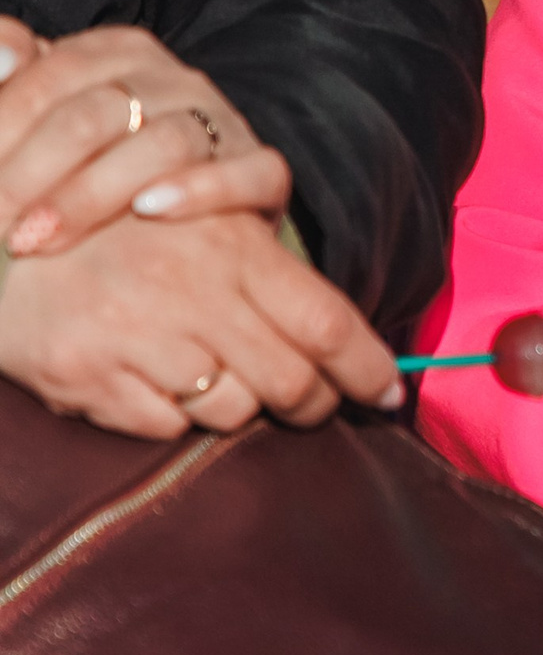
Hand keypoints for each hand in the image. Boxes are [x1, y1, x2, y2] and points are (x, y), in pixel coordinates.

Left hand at [0, 21, 285, 259]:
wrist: (175, 220)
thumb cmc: (86, 168)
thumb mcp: (38, 116)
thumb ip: (12, 80)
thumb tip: (0, 59)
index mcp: (116, 53)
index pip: (54, 74)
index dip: (3, 123)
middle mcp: (174, 79)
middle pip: (101, 112)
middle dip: (33, 170)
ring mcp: (223, 124)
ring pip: (167, 143)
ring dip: (94, 192)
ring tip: (41, 238)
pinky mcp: (262, 172)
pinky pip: (252, 172)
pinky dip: (205, 189)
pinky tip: (150, 211)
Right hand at [0, 210, 400, 436]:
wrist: (5, 239)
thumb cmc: (125, 235)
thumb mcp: (208, 226)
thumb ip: (272, 276)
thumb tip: (347, 345)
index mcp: (232, 248)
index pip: (327, 323)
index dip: (368, 367)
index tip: (391, 393)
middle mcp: (189, 292)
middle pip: (291, 381)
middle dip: (312, 402)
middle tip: (311, 402)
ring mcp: (134, 337)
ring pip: (231, 412)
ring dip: (238, 408)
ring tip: (214, 375)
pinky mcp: (86, 377)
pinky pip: (164, 428)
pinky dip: (171, 416)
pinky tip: (150, 380)